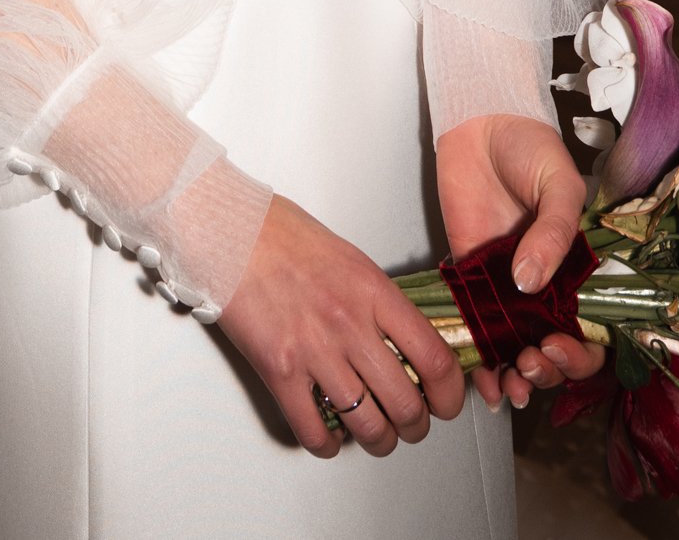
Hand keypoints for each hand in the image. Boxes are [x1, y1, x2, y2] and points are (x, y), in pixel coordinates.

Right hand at [218, 192, 468, 459]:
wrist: (228, 231)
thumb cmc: (281, 234)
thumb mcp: (350, 258)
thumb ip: (380, 300)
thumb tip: (405, 337)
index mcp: (373, 291)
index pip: (434, 357)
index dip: (450, 394)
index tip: (447, 402)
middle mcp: (348, 324)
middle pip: (405, 402)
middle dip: (416, 426)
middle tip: (412, 423)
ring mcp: (313, 351)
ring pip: (367, 425)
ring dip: (379, 440)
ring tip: (377, 435)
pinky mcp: (278, 372)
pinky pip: (314, 431)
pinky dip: (328, 446)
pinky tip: (331, 436)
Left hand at [435, 113, 606, 413]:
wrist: (481, 121)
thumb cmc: (530, 146)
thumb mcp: (558, 184)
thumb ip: (553, 233)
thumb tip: (531, 282)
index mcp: (576, 267)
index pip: (588, 328)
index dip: (579, 351)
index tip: (559, 347)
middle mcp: (544, 284)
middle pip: (552, 349)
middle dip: (547, 371)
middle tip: (532, 363)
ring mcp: (506, 285)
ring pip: (516, 349)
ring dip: (516, 377)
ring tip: (509, 385)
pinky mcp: (471, 276)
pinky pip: (479, 327)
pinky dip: (482, 359)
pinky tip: (482, 378)